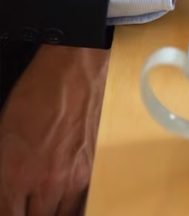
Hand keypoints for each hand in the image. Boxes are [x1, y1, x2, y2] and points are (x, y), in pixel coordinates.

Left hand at [0, 46, 108, 215]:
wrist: (76, 73)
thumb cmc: (36, 96)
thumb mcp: (2, 138)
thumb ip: (3, 176)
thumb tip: (6, 194)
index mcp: (15, 175)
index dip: (6, 214)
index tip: (6, 208)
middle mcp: (48, 183)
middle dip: (26, 214)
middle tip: (22, 204)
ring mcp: (75, 180)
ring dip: (47, 213)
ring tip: (40, 205)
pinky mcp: (93, 173)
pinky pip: (80, 205)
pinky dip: (68, 208)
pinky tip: (59, 202)